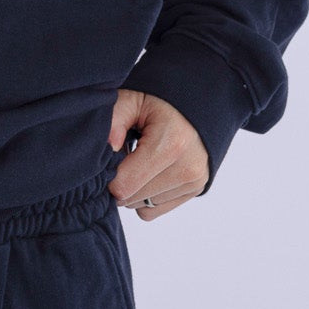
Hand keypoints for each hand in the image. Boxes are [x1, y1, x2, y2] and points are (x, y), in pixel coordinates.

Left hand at [107, 89, 209, 218]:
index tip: (109, 158)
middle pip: (131, 199)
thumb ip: (115, 119)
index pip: (124, 186)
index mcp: (170, 145)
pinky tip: (149, 172)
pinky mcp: (196, 190)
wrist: (200, 103)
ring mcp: (194, 182)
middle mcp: (187, 169)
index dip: (108, 176)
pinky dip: (145, 196)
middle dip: (119, 182)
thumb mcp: (133, 98)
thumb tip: (109, 146)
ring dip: (133, 189)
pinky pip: (155, 210)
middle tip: (123, 156)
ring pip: (142, 206)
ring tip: (139, 160)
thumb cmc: (161, 101)